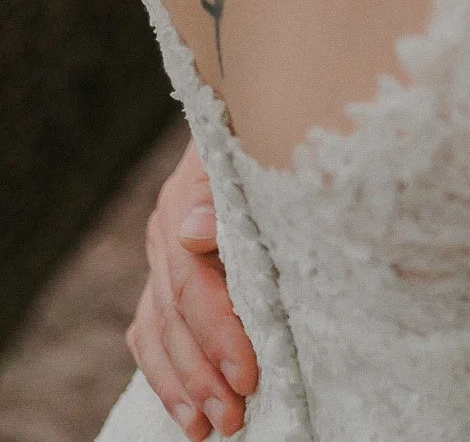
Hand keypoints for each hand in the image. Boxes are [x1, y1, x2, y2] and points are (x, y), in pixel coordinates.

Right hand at [127, 141, 256, 436]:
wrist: (258, 113)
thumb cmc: (265, 136)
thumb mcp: (252, 152)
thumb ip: (224, 193)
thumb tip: (194, 232)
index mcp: (184, 200)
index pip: (194, 282)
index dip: (219, 332)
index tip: (247, 373)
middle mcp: (165, 231)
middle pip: (175, 316)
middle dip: (204, 373)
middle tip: (234, 416)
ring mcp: (160, 257)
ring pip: (157, 332)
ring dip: (182, 386)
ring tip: (208, 428)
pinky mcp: (163, 278)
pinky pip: (150, 334)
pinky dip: (166, 376)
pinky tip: (184, 410)